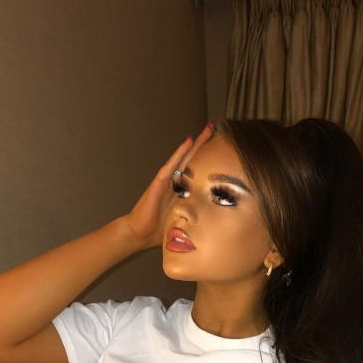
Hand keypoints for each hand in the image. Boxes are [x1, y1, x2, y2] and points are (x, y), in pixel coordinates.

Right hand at [126, 122, 213, 248]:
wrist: (139, 233)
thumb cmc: (160, 230)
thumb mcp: (184, 223)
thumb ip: (197, 219)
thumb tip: (218, 224)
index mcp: (183, 191)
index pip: (199, 171)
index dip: (210, 160)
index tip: (223, 149)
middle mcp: (176, 182)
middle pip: (193, 159)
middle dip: (204, 144)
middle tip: (215, 128)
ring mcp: (167, 180)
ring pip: (184, 158)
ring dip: (195, 143)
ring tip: (207, 129)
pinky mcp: (159, 182)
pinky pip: (172, 165)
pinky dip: (180, 153)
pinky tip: (188, 141)